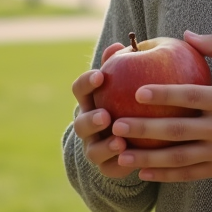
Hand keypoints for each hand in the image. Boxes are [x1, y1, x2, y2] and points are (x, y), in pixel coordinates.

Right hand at [70, 42, 133, 178]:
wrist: (130, 136)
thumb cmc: (129, 98)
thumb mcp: (126, 81)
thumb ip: (122, 63)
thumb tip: (122, 43)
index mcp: (90, 101)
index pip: (80, 89)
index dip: (87, 82)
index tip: (101, 74)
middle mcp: (87, 125)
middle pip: (81, 123)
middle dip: (91, 119)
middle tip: (105, 115)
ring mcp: (94, 147)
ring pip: (93, 150)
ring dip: (104, 146)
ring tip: (119, 142)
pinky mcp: (108, 166)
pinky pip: (110, 169)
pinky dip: (118, 166)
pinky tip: (131, 160)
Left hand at [111, 31, 211, 181]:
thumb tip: (187, 33)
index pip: (190, 96)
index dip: (163, 94)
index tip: (137, 92)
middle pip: (178, 129)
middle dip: (145, 129)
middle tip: (117, 125)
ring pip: (179, 157)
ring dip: (148, 157)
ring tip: (121, 153)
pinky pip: (189, 174)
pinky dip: (165, 175)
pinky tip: (144, 172)